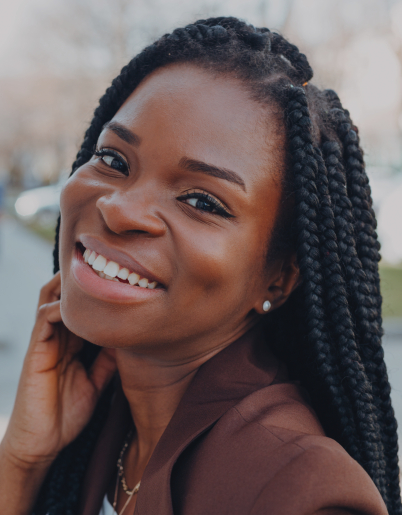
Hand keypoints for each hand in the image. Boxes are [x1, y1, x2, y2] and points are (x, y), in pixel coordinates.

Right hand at [1, 272, 116, 467]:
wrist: (41, 444)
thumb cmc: (67, 414)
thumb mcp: (96, 383)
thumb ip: (107, 361)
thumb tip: (130, 340)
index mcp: (71, 344)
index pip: (82, 310)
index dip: (98, 295)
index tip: (121, 280)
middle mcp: (58, 337)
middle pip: (65, 297)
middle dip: (83, 281)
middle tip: (107, 266)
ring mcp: (44, 342)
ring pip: (52, 299)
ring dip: (70, 286)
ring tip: (94, 273)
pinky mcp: (35, 351)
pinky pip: (45, 319)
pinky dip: (61, 307)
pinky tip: (81, 306)